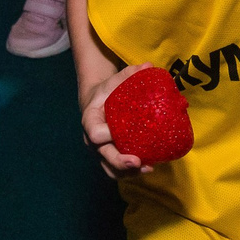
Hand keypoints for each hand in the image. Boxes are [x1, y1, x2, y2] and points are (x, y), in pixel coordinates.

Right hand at [80, 63, 158, 177]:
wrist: (97, 102)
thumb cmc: (107, 91)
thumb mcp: (114, 80)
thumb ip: (130, 73)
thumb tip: (149, 66)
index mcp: (91, 119)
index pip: (94, 132)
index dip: (104, 136)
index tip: (116, 134)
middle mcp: (92, 139)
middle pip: (103, 155)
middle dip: (119, 161)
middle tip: (137, 162)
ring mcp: (100, 150)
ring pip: (109, 168)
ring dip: (127, 172)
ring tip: (147, 169)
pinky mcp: (109, 156)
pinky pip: (116, 170)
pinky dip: (130, 173)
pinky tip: (147, 168)